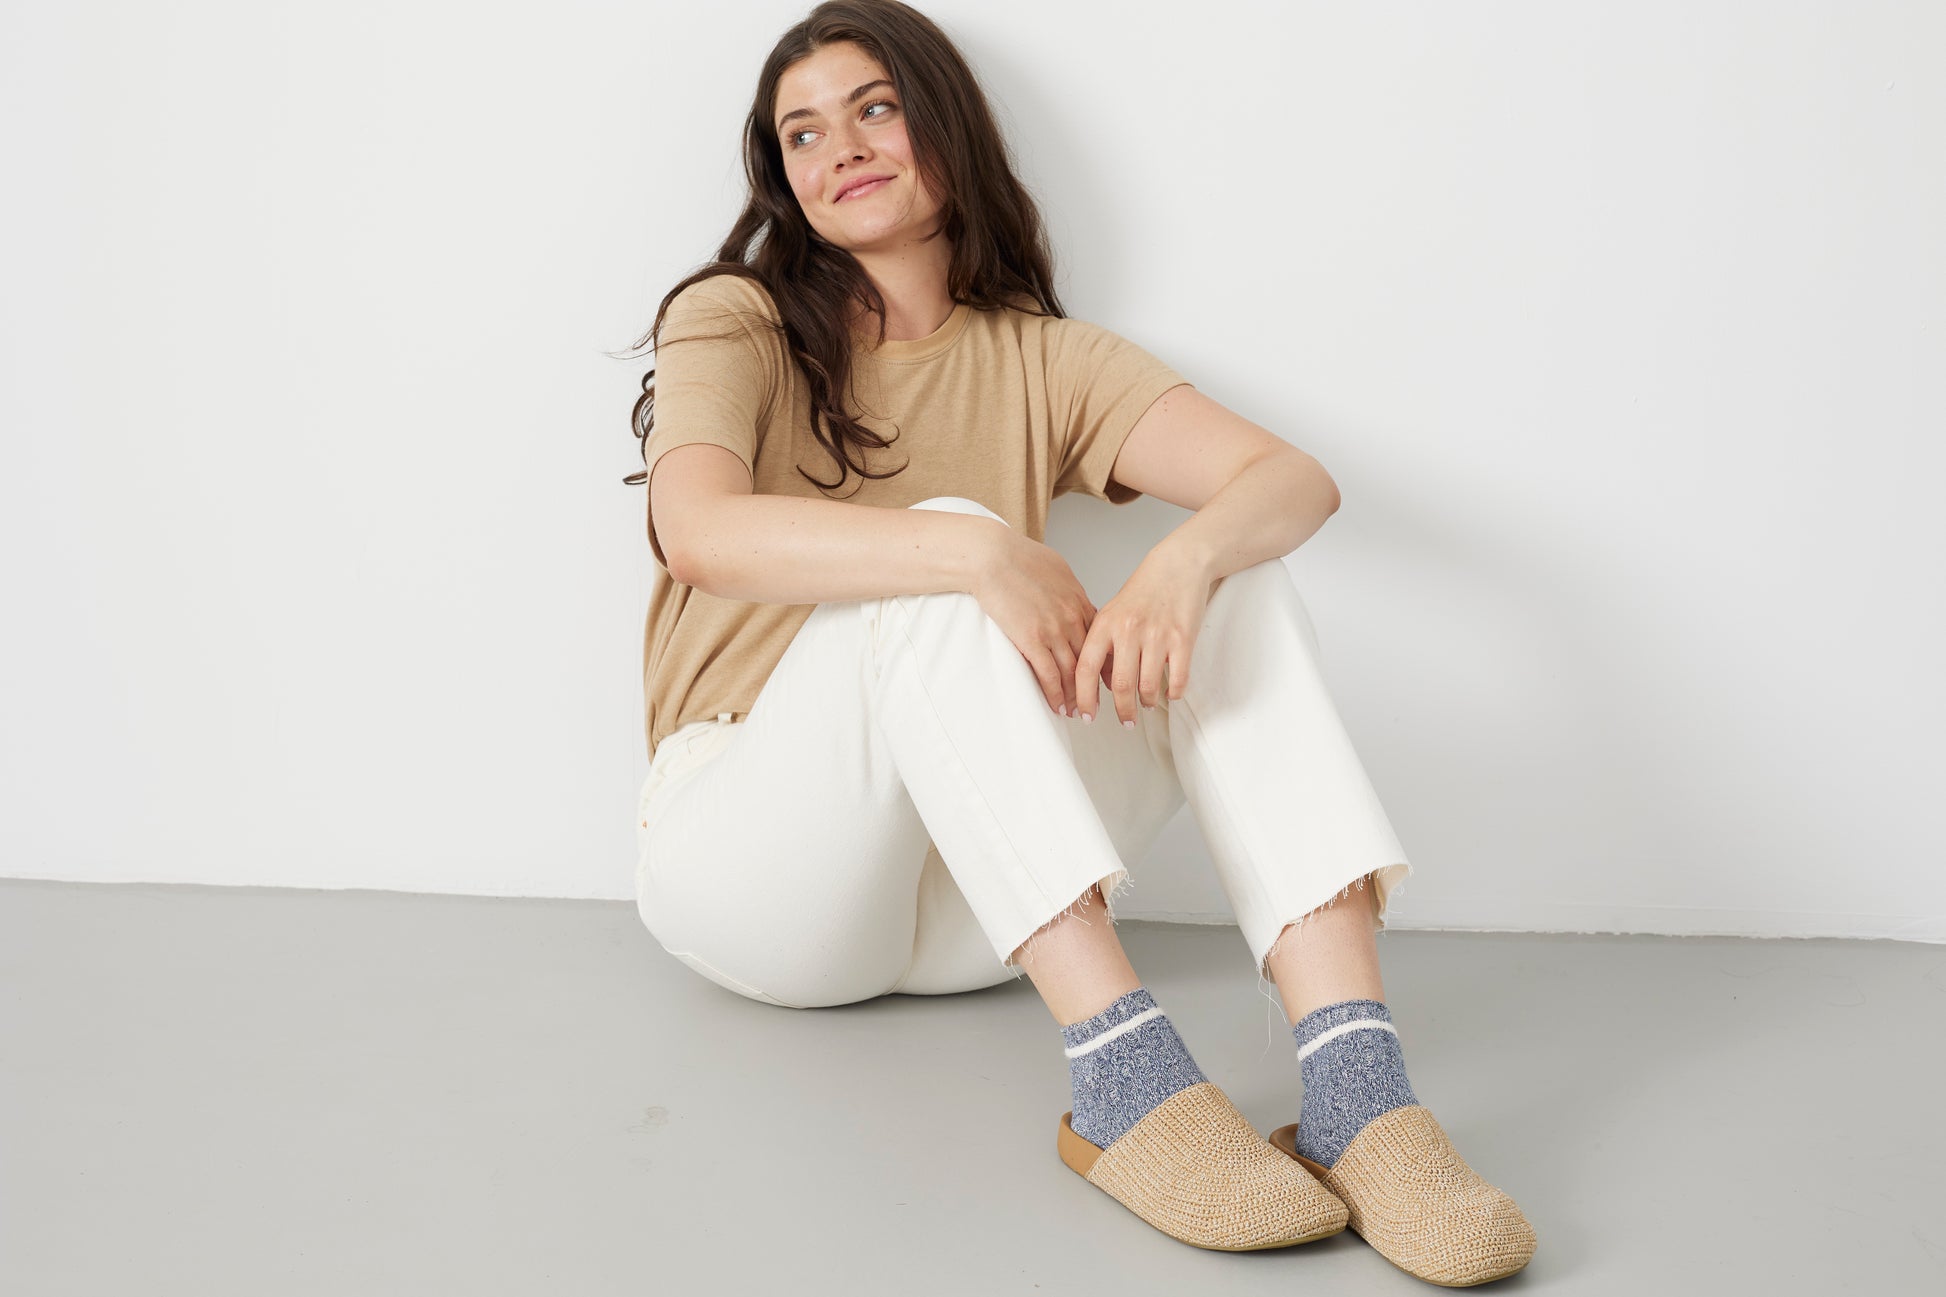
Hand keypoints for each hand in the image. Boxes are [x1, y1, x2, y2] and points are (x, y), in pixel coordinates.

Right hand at [969, 529, 1096, 717]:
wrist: (994, 556)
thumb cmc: (1018, 556)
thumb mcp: (1055, 568)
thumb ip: (1065, 587)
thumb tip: (1065, 593)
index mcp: (1078, 600)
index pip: (1100, 639)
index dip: (1105, 661)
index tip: (1107, 676)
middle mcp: (1072, 618)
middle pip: (1090, 660)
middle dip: (1094, 685)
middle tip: (1097, 702)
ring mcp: (1053, 631)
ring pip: (1072, 672)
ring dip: (1075, 696)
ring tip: (1077, 712)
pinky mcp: (1032, 640)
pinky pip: (1049, 675)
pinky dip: (1055, 695)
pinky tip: (1057, 706)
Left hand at [1074, 547, 1211, 726]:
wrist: (1178, 565)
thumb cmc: (1144, 590)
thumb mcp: (1113, 612)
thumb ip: (1103, 645)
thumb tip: (1102, 684)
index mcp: (1106, 624)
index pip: (1086, 669)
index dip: (1083, 698)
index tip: (1085, 715)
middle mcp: (1129, 630)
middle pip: (1121, 686)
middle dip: (1123, 711)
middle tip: (1126, 722)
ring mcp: (1157, 635)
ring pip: (1148, 686)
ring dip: (1148, 702)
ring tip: (1148, 704)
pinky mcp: (1183, 639)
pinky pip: (1177, 679)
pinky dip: (1173, 693)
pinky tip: (1170, 693)